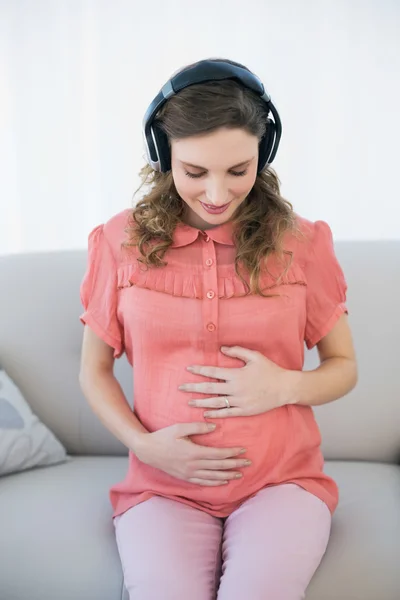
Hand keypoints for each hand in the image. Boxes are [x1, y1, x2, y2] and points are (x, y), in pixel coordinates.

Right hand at [134, 422, 251, 485]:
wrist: (147, 450)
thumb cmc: (163, 436)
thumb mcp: (179, 428)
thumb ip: (198, 427)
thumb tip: (214, 427)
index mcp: (193, 452)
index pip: (218, 454)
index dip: (231, 453)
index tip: (242, 451)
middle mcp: (193, 465)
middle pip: (219, 467)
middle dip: (235, 465)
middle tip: (248, 463)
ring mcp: (189, 473)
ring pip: (213, 477)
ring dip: (227, 476)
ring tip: (239, 474)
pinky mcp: (184, 477)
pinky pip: (203, 482)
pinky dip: (214, 483)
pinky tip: (222, 482)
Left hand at [179, 346, 294, 417]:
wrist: (285, 388)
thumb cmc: (270, 370)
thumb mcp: (255, 356)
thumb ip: (238, 351)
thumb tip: (222, 348)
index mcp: (236, 374)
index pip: (213, 371)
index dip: (199, 370)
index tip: (188, 369)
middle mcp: (235, 388)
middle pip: (209, 388)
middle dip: (193, 387)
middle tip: (180, 387)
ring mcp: (239, 401)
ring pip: (215, 402)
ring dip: (200, 402)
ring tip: (189, 402)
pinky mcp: (245, 411)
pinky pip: (227, 413)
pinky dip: (215, 414)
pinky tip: (205, 413)